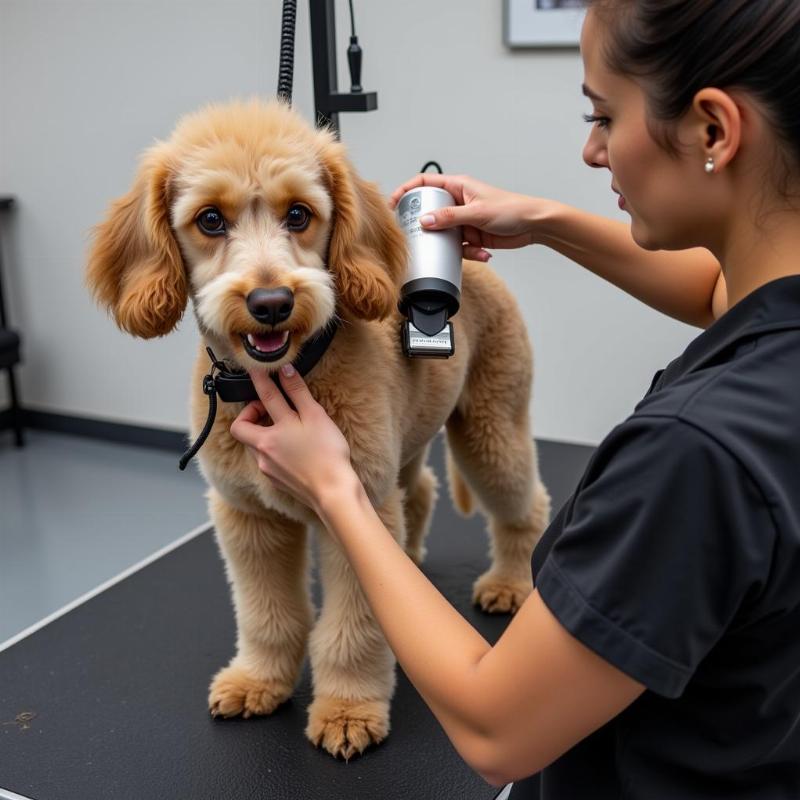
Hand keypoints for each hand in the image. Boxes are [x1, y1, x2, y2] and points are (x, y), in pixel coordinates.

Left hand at [229, 364, 354, 514]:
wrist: (332, 492)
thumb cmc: (327, 454)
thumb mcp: (315, 417)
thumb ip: (298, 392)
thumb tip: (285, 371)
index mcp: (271, 432)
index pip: (264, 397)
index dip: (260, 379)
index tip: (257, 369)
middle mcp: (263, 450)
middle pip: (242, 428)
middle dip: (249, 414)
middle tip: (266, 408)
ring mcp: (267, 468)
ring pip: (254, 445)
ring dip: (262, 433)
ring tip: (284, 428)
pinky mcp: (276, 481)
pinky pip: (266, 460)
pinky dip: (273, 450)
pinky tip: (292, 450)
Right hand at [389, 173, 539, 260]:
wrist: (533, 226)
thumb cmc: (512, 209)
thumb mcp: (477, 212)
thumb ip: (449, 217)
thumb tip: (425, 221)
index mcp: (458, 186)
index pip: (425, 183)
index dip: (407, 191)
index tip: (393, 204)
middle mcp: (459, 202)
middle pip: (431, 212)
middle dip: (428, 227)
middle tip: (421, 237)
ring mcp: (464, 220)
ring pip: (445, 235)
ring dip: (453, 245)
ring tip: (467, 247)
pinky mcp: (472, 237)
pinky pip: (461, 248)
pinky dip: (470, 253)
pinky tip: (484, 252)